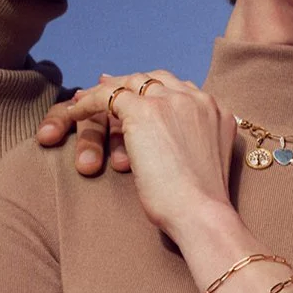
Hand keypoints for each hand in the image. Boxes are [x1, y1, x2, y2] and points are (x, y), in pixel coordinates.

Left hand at [48, 71, 236, 241]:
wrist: (201, 213)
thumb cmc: (202, 204)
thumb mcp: (204, 163)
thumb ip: (193, 143)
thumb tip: (169, 145)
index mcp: (216, 110)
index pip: (180, 88)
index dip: (155, 91)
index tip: (137, 97)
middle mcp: (197, 99)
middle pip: (156, 79)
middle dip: (131, 83)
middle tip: (107, 87)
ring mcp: (171, 102)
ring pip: (132, 83)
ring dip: (109, 90)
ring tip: (86, 99)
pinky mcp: (145, 111)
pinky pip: (109, 96)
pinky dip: (89, 102)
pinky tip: (76, 112)